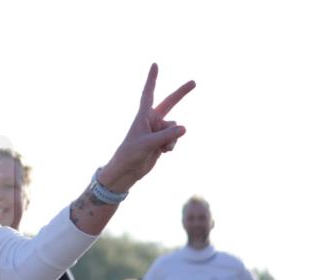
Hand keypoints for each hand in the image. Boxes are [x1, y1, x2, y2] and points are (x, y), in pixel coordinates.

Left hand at [100, 64, 195, 191]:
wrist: (128, 171)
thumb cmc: (131, 154)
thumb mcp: (148, 143)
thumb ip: (166, 135)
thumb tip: (185, 128)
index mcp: (143, 115)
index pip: (149, 93)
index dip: (152, 79)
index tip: (155, 64)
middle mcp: (152, 120)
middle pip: (170, 103)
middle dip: (182, 93)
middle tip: (194, 82)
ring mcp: (158, 130)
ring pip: (175, 128)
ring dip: (171, 139)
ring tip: (159, 147)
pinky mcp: (163, 140)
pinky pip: (175, 139)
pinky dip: (171, 146)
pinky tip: (162, 152)